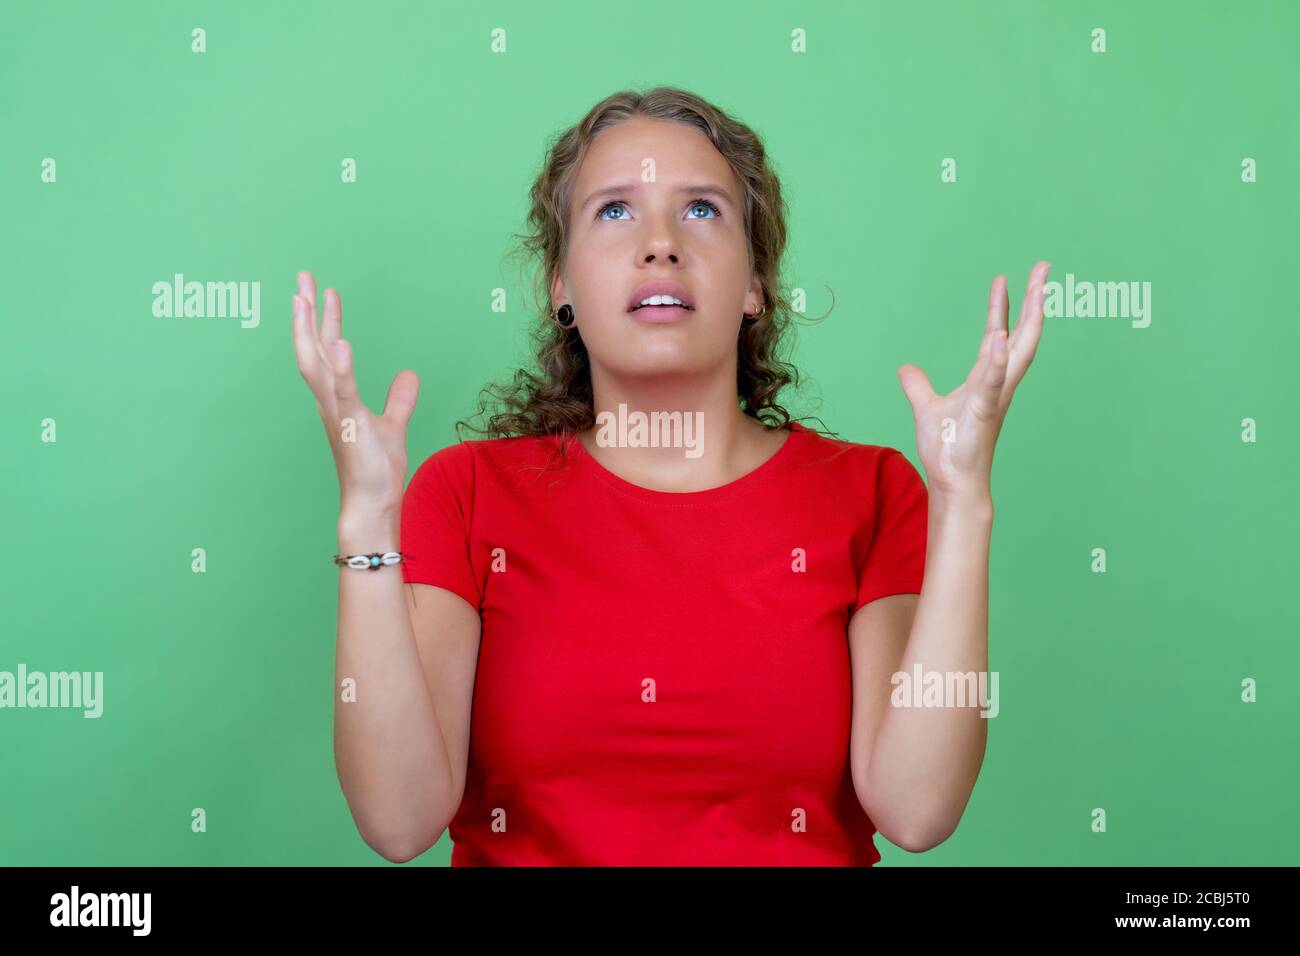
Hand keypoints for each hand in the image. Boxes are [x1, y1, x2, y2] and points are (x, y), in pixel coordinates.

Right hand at [291, 271, 419, 515]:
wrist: (372, 502)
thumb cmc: (376, 469)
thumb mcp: (393, 425)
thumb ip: (399, 400)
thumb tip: (409, 374)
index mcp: (337, 397)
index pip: (327, 350)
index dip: (324, 320)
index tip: (320, 291)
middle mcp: (329, 400)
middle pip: (312, 348)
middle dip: (306, 313)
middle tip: (301, 277)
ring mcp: (336, 412)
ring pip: (315, 364)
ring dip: (308, 331)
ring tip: (305, 298)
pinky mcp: (349, 425)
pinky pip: (342, 392)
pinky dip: (340, 368)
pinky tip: (341, 343)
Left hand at [897, 261, 1050, 500]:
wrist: (952, 481)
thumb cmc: (947, 448)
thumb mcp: (925, 407)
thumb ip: (918, 386)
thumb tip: (906, 368)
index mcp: (986, 379)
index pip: (997, 335)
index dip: (1001, 307)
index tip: (1005, 278)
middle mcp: (998, 384)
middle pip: (1022, 334)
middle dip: (1033, 301)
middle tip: (1044, 268)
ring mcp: (995, 396)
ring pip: (1018, 351)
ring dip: (1028, 320)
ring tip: (1038, 290)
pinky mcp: (985, 412)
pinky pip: (994, 383)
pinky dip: (999, 362)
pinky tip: (1002, 340)